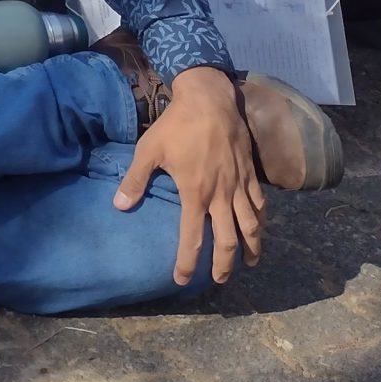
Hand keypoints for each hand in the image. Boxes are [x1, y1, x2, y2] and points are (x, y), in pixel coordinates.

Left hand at [116, 65, 262, 286]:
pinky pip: (260, 204)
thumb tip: (119, 206)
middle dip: (223, 266)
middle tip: (218, 281)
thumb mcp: (149, 150)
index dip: (187, 263)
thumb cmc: (177, 125)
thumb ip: (135, 180)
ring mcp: (239, 186)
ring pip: (250, 227)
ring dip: (251, 249)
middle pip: (227, 242)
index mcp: (195, 194)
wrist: (209, 100)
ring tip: (249, 264)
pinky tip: (259, 228)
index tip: (181, 280)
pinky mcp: (251, 174)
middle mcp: (221, 196)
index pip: (192, 239)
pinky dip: (261, 221)